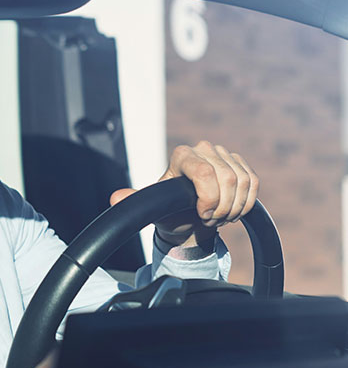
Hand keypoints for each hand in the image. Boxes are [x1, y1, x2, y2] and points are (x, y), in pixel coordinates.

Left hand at [109, 141, 258, 248]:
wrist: (190, 217)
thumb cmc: (170, 211)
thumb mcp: (153, 208)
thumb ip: (136, 202)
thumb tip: (115, 198)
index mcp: (181, 155)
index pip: (203, 173)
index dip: (208, 199)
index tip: (201, 214)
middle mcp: (203, 148)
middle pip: (227, 179)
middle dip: (221, 207)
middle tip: (209, 219)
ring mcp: (224, 154)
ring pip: (242, 181)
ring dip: (234, 207)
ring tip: (219, 217)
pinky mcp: (240, 163)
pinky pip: (253, 182)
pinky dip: (246, 203)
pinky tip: (233, 211)